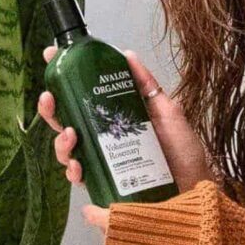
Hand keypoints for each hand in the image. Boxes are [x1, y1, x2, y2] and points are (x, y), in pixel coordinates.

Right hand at [38, 46, 218, 197]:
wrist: (195, 188)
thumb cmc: (183, 152)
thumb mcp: (168, 111)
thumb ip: (147, 85)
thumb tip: (128, 55)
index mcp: (117, 118)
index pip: (86, 96)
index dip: (65, 80)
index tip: (51, 58)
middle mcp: (105, 139)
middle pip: (68, 122)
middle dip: (52, 109)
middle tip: (49, 98)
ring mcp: (102, 162)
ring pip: (68, 150)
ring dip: (61, 140)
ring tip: (71, 133)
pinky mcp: (104, 185)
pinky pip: (80, 177)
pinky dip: (73, 170)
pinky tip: (78, 164)